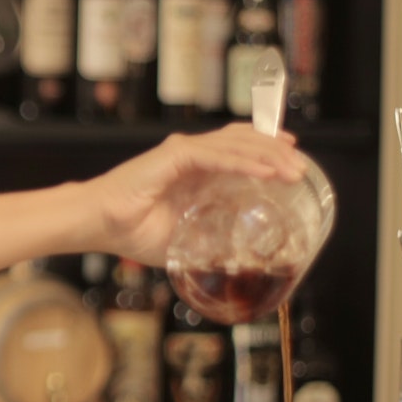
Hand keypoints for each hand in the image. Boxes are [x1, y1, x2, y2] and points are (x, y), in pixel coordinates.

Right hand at [82, 124, 307, 265]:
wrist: (98, 224)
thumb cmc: (131, 231)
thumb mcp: (183, 239)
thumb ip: (207, 241)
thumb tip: (235, 260)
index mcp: (194, 170)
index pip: (238, 149)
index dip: (267, 149)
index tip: (293, 159)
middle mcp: (191, 155)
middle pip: (244, 141)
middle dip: (277, 151)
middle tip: (303, 168)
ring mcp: (183, 152)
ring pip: (236, 144)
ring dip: (269, 155)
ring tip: (294, 169)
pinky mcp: (174, 155)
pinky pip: (218, 156)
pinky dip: (244, 163)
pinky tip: (267, 172)